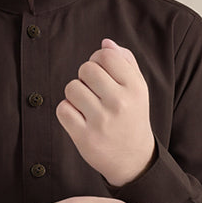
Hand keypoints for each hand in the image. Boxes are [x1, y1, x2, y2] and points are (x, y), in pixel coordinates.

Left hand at [55, 38, 156, 187]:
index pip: (106, 55)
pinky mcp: (85, 138)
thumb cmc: (132, 117)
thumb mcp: (138, 89)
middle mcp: (119, 103)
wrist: (133, 159)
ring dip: (75, 94)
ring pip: (72, 88)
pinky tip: (78, 117)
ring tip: (86, 104)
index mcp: (135, 88)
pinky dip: (67, 111)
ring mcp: (101, 122)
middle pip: (86, 69)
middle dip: (85, 76)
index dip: (98, 60)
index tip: (101, 73)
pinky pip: (63, 109)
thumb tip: (105, 43)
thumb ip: (125, 62)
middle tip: (92, 90)